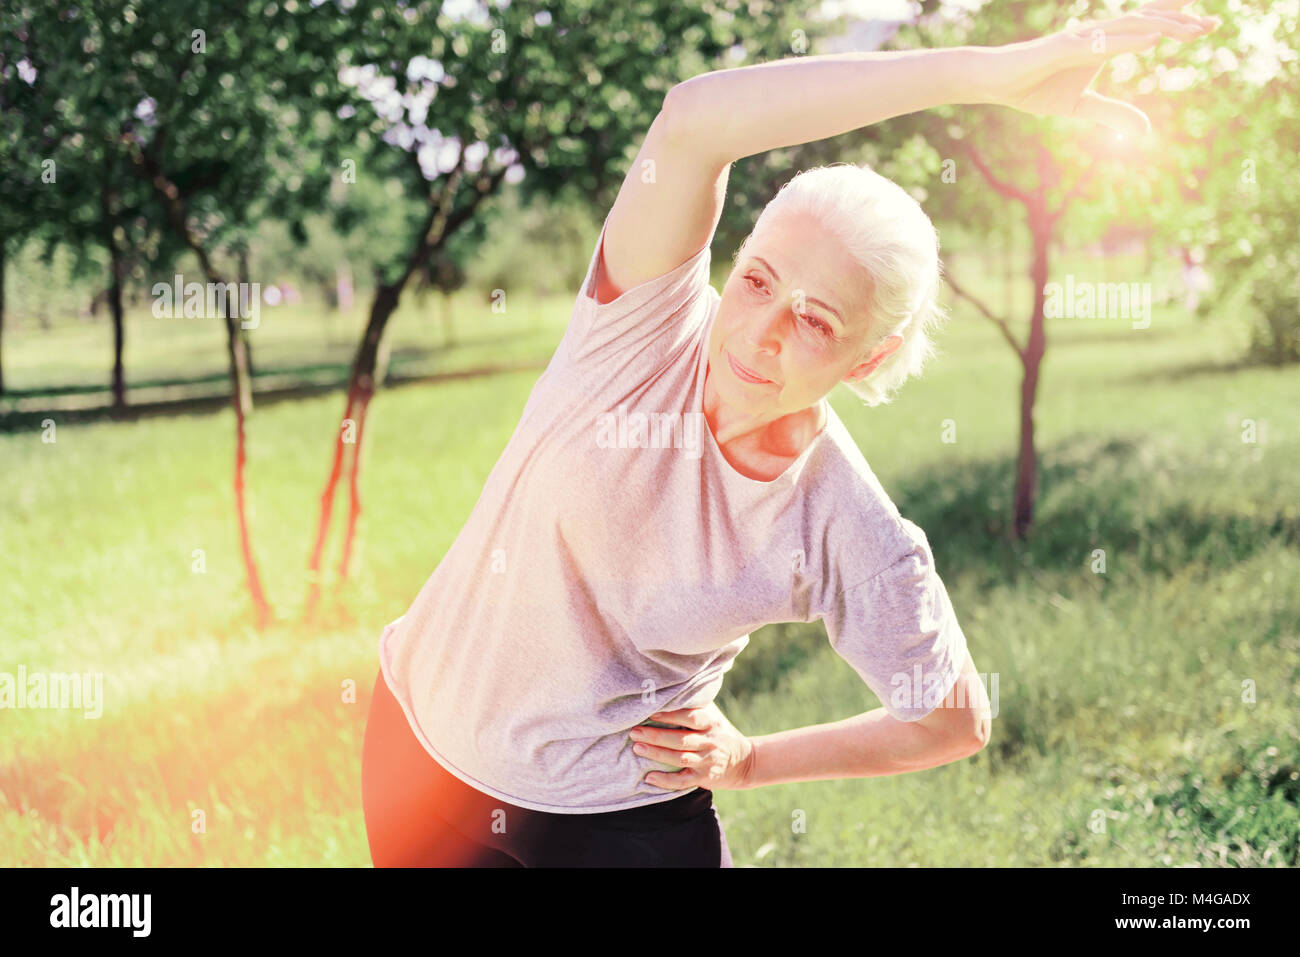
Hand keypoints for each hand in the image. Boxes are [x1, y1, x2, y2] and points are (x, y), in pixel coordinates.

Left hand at [630, 703, 755, 791]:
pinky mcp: (703, 778)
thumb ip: (696, 705)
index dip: (671, 715)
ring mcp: (707, 761)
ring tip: (637, 748)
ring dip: (657, 754)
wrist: (744, 762)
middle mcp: (710, 742)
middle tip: (634, 731)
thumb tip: (669, 688)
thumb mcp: (714, 716)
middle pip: (681, 739)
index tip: (651, 712)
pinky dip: (665, 781)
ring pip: (680, 758)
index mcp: (712, 723)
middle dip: (656, 736)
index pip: (691, 718)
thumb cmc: (720, 733)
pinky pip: (682, 781)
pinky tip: (649, 778)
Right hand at [983, 0, 1220, 136]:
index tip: (1208, 26)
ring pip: (1130, 26)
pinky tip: (1152, 40)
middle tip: (1213, 25)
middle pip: (1147, 20)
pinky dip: (1128, 40)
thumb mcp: (1079, 107)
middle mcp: (1096, 34)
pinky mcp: (1062, 47)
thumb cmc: (1033, 87)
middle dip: (1181, 19)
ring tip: (1190, 31)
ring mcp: (1080, 38)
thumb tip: (1146, 132)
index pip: (1148, 26)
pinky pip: (1100, 43)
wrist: (995, 81)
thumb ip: (1112, 114)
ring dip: (1162, 26)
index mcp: (1102, 44)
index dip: (1178, 22)